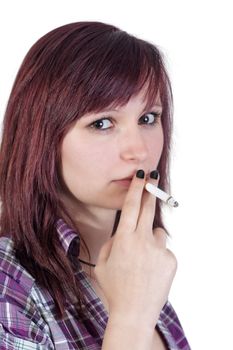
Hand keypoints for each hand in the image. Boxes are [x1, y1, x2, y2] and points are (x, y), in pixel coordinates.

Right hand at [94, 169, 176, 326]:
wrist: (134, 312)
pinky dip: (157, 255)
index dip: (136, 189)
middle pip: (148, 209)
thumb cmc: (114, 288)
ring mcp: (158, 250)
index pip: (131, 207)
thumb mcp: (102, 263)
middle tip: (152, 180)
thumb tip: (122, 232)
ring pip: (156, 232)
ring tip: (142, 260)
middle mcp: (142, 240)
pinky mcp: (170, 259)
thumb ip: (112, 242)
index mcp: (123, 239)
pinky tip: (150, 270)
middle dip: (150, 191)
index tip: (141, 176)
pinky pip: (163, 249)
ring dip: (149, 238)